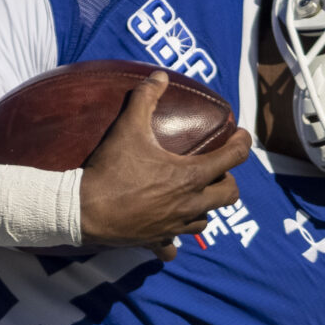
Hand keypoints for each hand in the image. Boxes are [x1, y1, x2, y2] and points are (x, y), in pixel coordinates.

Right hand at [79, 71, 251, 259]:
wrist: (82, 210)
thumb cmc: (110, 169)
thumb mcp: (128, 128)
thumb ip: (146, 98)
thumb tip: (159, 76)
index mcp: (192, 175)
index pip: (234, 157)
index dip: (242, 143)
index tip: (239, 136)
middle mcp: (190, 203)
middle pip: (229, 195)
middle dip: (227, 180)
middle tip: (215, 169)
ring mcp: (174, 226)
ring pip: (205, 222)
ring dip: (204, 208)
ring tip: (193, 198)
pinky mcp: (155, 241)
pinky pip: (172, 248)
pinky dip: (173, 241)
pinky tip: (167, 231)